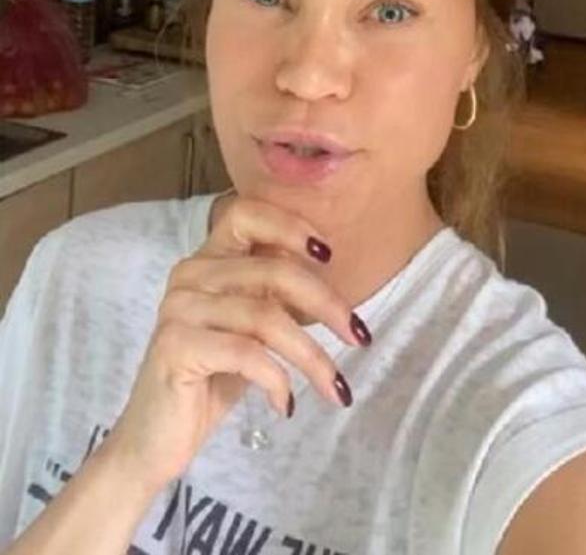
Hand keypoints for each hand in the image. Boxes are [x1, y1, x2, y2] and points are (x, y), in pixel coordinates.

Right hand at [103, 195, 369, 495]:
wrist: (156, 439)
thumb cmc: (212, 378)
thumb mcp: (252, 330)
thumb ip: (276, 298)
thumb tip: (334, 287)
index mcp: (208, 260)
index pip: (245, 214)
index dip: (289, 225)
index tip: (328, 253)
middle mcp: (190, 274)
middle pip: (273, 271)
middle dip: (327, 304)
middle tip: (360, 336)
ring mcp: (179, 308)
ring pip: (267, 318)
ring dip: (312, 357)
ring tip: (336, 388)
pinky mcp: (176, 347)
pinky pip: (246, 353)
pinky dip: (277, 380)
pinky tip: (286, 404)